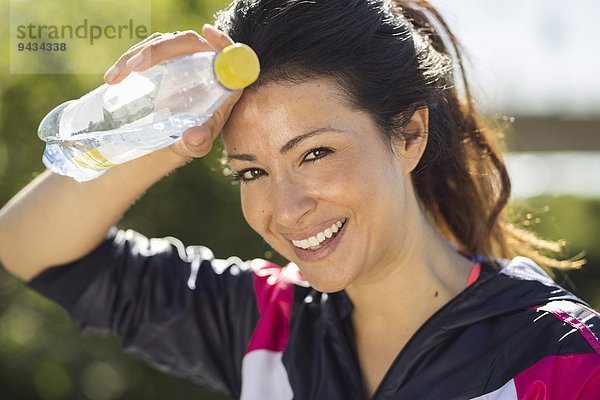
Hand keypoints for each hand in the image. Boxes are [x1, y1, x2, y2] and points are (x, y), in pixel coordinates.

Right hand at [102, 25, 242, 159]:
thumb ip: (198, 143)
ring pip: (164, 42)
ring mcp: (183, 58)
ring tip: (117, 77)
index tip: (206, 32)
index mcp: (223, 82)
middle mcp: (205, 64)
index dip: (221, 42)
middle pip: (188, 42)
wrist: (174, 137)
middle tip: (136, 67)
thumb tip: (195, 136)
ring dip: (138, 55)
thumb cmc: (194, 139)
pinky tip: (113, 78)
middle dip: (161, 49)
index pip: (228, 55)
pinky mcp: (165, 59)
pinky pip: (147, 50)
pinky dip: (128, 61)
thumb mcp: (197, 145)